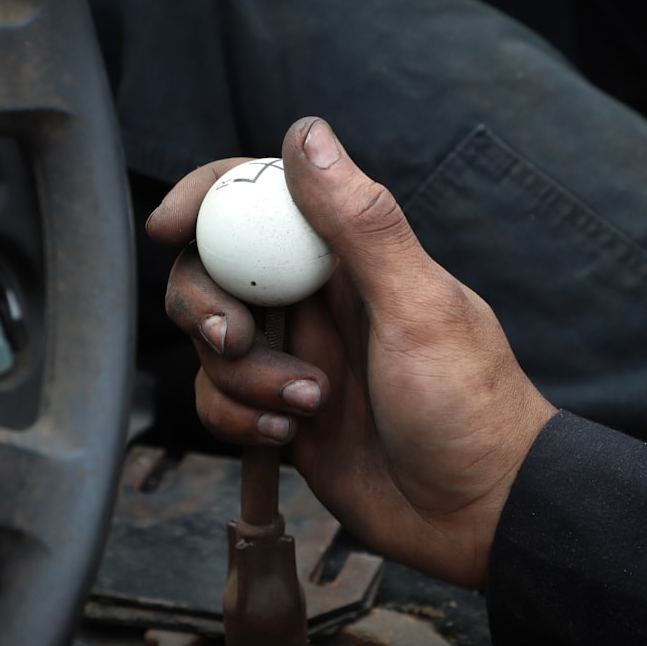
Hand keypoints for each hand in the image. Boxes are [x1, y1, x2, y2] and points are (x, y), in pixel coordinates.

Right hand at [146, 117, 556, 587]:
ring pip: (212, 344)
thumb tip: (307, 133)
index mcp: (347, 257)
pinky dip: (239, 418)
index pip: (259, 199)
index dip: (205, 199)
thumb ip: (362, 223)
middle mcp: (313, 300)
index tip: (169, 225)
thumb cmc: (468, 406)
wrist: (478, 512)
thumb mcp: (419, 308)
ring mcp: (294, 356)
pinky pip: (220, 401)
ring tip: (309, 404)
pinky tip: (291, 434)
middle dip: (207, 305)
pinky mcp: (279, 410)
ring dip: (242, 378)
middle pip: (215, 272)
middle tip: (236, 338)